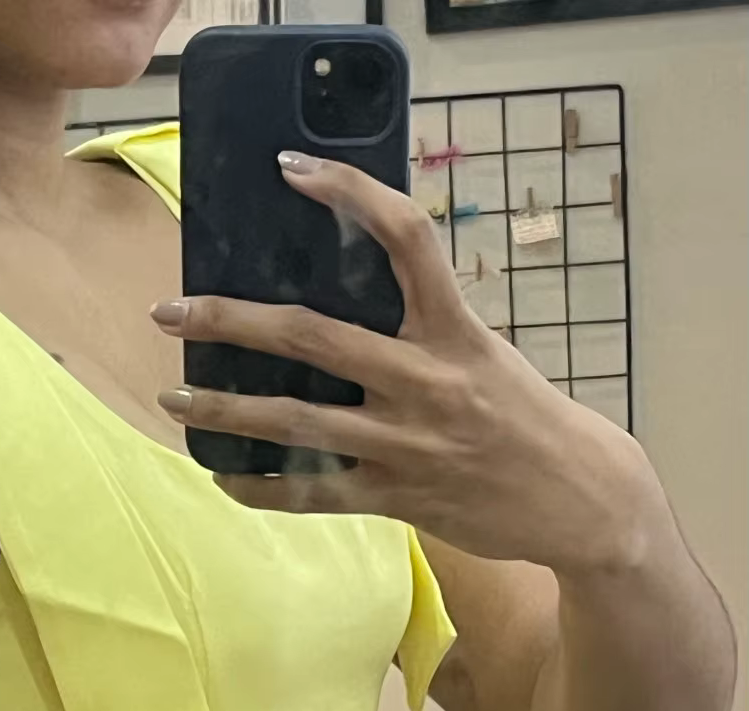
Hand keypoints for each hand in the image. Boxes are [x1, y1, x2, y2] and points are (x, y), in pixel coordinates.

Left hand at [154, 153, 663, 572]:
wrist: (578, 500)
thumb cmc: (524, 417)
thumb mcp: (485, 352)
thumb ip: (422, 329)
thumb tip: (345, 307)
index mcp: (454, 328)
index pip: (405, 236)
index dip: (348, 193)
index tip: (291, 169)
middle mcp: (424, 380)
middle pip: (310, 337)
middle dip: (230, 321)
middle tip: (172, 310)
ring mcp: (403, 442)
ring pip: (293, 421)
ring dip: (224, 410)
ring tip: (176, 399)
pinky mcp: (393, 497)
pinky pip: (308, 493)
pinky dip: (258, 487)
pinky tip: (222, 476)